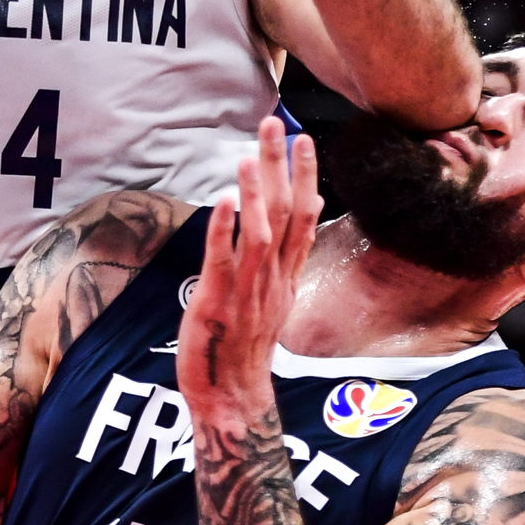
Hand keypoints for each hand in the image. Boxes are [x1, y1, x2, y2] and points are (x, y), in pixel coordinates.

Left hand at [177, 118, 321, 427]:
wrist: (232, 399)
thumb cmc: (245, 346)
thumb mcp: (273, 298)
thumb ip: (284, 258)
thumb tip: (300, 214)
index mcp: (286, 276)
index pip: (304, 218)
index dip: (306, 178)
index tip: (305, 140)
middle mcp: (273, 280)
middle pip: (285, 215)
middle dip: (280, 168)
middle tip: (275, 125)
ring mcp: (247, 292)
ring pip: (260, 235)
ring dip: (255, 193)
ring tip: (250, 154)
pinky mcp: (218, 305)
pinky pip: (223, 263)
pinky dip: (224, 231)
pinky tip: (222, 200)